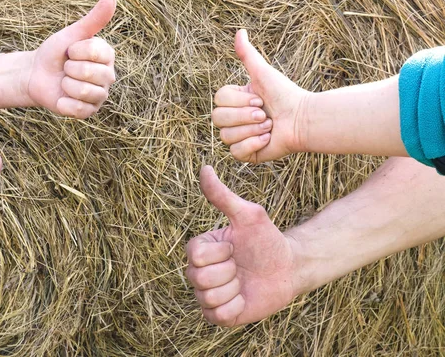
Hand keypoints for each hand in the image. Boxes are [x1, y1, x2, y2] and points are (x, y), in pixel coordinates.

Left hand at [23, 0, 116, 117]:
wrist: (36, 76)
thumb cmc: (55, 53)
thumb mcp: (72, 34)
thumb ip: (94, 18)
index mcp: (107, 56)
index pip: (95, 52)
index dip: (75, 51)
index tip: (70, 51)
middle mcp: (108, 76)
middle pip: (91, 74)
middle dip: (69, 69)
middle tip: (65, 68)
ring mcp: (100, 96)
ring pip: (85, 92)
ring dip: (66, 86)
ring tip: (64, 82)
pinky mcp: (89, 112)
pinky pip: (79, 109)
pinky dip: (64, 104)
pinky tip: (61, 98)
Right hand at [186, 166, 297, 325]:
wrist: (287, 267)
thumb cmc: (267, 239)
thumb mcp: (247, 215)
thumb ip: (222, 195)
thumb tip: (205, 167)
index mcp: (201, 249)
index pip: (196, 255)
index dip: (221, 252)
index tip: (235, 247)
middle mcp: (199, 272)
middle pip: (200, 278)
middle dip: (229, 272)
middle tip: (241, 266)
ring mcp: (207, 295)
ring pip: (209, 297)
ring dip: (234, 289)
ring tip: (244, 280)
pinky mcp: (219, 315)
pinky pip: (218, 315)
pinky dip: (236, 307)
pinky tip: (245, 297)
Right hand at [212, 29, 309, 162]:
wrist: (304, 119)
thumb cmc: (285, 95)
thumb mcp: (263, 73)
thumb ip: (248, 55)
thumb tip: (239, 31)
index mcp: (233, 101)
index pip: (218, 100)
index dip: (238, 102)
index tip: (259, 99)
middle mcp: (233, 119)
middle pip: (218, 119)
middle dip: (245, 117)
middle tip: (266, 114)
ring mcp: (238, 137)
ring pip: (226, 137)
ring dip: (252, 130)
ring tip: (270, 126)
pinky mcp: (246, 154)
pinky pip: (236, 152)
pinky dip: (254, 144)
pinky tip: (269, 139)